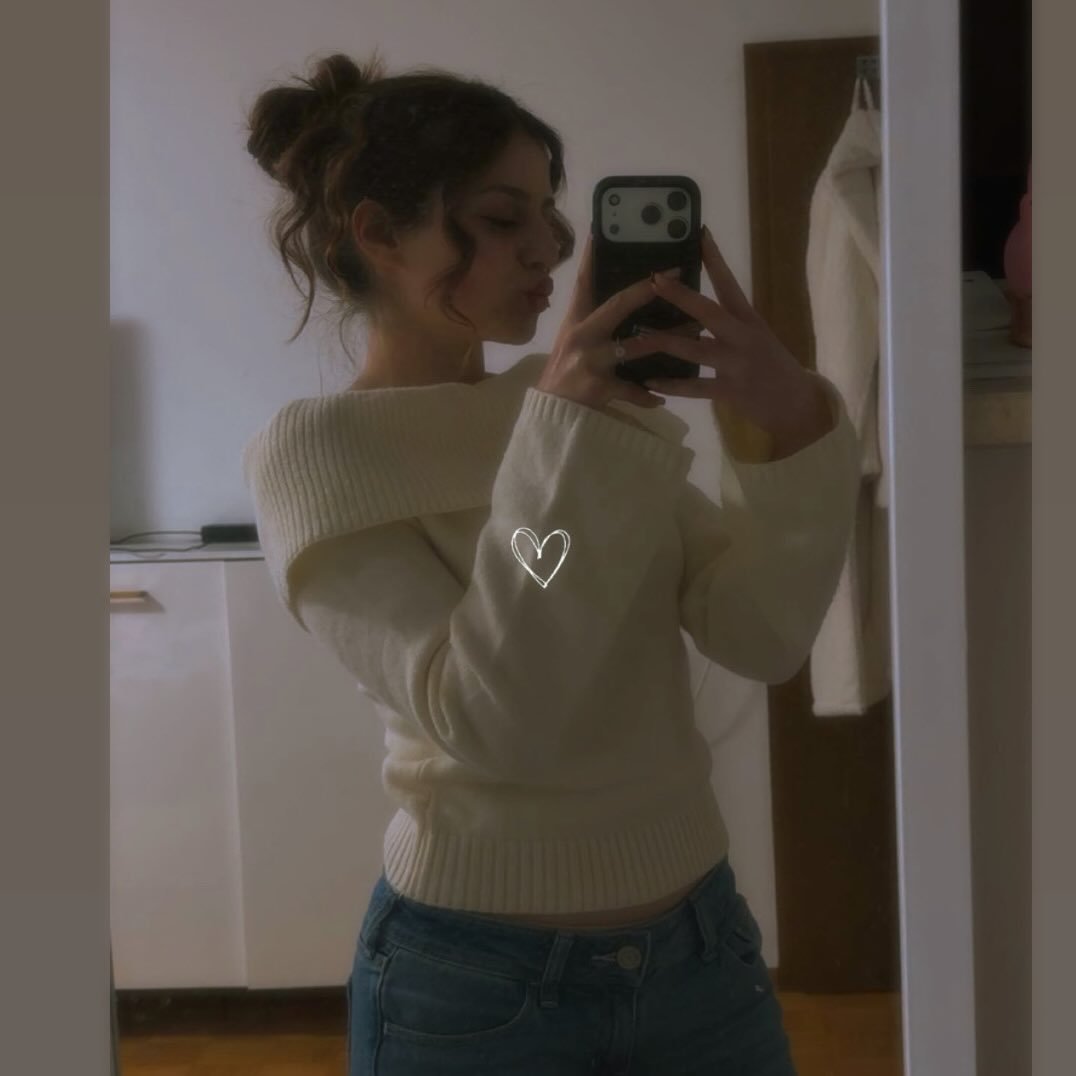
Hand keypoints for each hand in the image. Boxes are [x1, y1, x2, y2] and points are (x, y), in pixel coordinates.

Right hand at [537, 233, 679, 411]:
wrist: (552, 415)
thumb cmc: (565, 374)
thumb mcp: (571, 341)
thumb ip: (593, 319)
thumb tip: (624, 296)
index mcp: (576, 321)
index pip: (584, 281)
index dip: (594, 255)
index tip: (605, 230)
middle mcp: (582, 335)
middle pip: (616, 306)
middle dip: (646, 290)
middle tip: (675, 275)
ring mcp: (591, 362)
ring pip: (635, 346)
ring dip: (668, 339)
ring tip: (694, 333)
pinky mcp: (599, 388)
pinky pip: (631, 389)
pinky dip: (647, 394)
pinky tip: (662, 397)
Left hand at [637, 226, 835, 450]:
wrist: (796, 403)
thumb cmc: (771, 365)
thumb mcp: (755, 336)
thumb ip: (728, 322)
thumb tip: (692, 307)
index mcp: (749, 319)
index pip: (730, 283)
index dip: (715, 258)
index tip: (699, 233)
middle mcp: (743, 337)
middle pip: (709, 312)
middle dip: (680, 296)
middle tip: (654, 280)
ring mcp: (737, 364)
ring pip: (695, 350)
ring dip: (665, 342)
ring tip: (638, 336)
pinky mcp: (731, 391)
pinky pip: (695, 388)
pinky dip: (671, 384)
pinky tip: (650, 381)